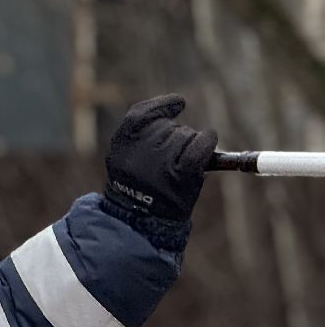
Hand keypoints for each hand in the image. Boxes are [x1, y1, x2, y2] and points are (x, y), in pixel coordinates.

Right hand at [104, 93, 217, 221]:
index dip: (161, 106)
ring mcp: (160, 163)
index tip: (179, 103)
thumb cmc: (138, 189)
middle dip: (174, 135)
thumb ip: (141, 137)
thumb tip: (175, 107)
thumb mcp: (126, 161)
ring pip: (184, 134)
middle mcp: (138, 152)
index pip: (140, 114)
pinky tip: (207, 142)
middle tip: (169, 158)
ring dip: (187, 144)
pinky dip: (207, 140)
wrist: (140, 222)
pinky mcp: (181, 174)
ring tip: (178, 166)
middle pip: (167, 126)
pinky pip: (201, 144)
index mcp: (120, 147)